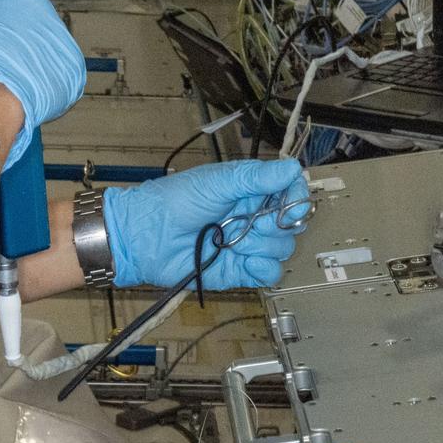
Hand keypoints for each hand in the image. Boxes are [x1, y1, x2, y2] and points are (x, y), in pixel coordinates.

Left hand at [102, 159, 310, 289]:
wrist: (146, 237)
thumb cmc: (175, 201)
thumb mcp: (217, 182)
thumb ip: (256, 177)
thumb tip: (293, 168)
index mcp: (250, 191)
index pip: (290, 192)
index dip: (296, 198)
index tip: (292, 202)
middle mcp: (253, 217)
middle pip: (291, 224)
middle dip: (277, 224)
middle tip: (253, 221)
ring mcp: (247, 245)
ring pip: (282, 249)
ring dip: (262, 245)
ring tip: (233, 240)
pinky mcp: (240, 271)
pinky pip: (269, 274)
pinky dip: (263, 268)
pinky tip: (244, 260)